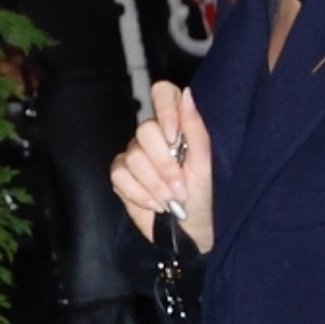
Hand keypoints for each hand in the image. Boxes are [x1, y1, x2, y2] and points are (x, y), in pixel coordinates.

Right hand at [111, 79, 212, 250]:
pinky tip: (154, 204)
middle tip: (180, 187)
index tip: (175, 137)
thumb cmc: (202, 197)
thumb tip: (188, 94)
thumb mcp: (205, 165)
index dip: (165, 109)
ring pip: (133, 156)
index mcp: (176, 127)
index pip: (163, 92)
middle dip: (164, 164)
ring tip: (170, 200)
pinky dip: (139, 193)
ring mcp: (134, 155)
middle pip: (144, 129)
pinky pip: (120, 175)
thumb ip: (196, 130)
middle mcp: (152, 137)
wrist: (189, 231)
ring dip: (155, 185)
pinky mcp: (121, 176)